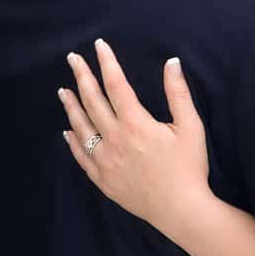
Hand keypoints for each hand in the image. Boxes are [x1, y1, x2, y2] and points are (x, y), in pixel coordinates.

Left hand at [58, 40, 211, 231]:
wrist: (180, 210)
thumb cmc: (189, 167)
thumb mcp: (191, 127)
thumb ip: (178, 93)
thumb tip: (172, 62)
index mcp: (135, 123)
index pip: (116, 85)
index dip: (107, 63)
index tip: (99, 45)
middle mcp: (114, 139)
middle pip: (93, 101)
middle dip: (82, 77)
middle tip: (73, 59)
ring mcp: (105, 160)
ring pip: (82, 127)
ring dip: (72, 106)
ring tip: (63, 90)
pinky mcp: (103, 179)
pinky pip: (81, 157)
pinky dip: (73, 141)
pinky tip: (68, 132)